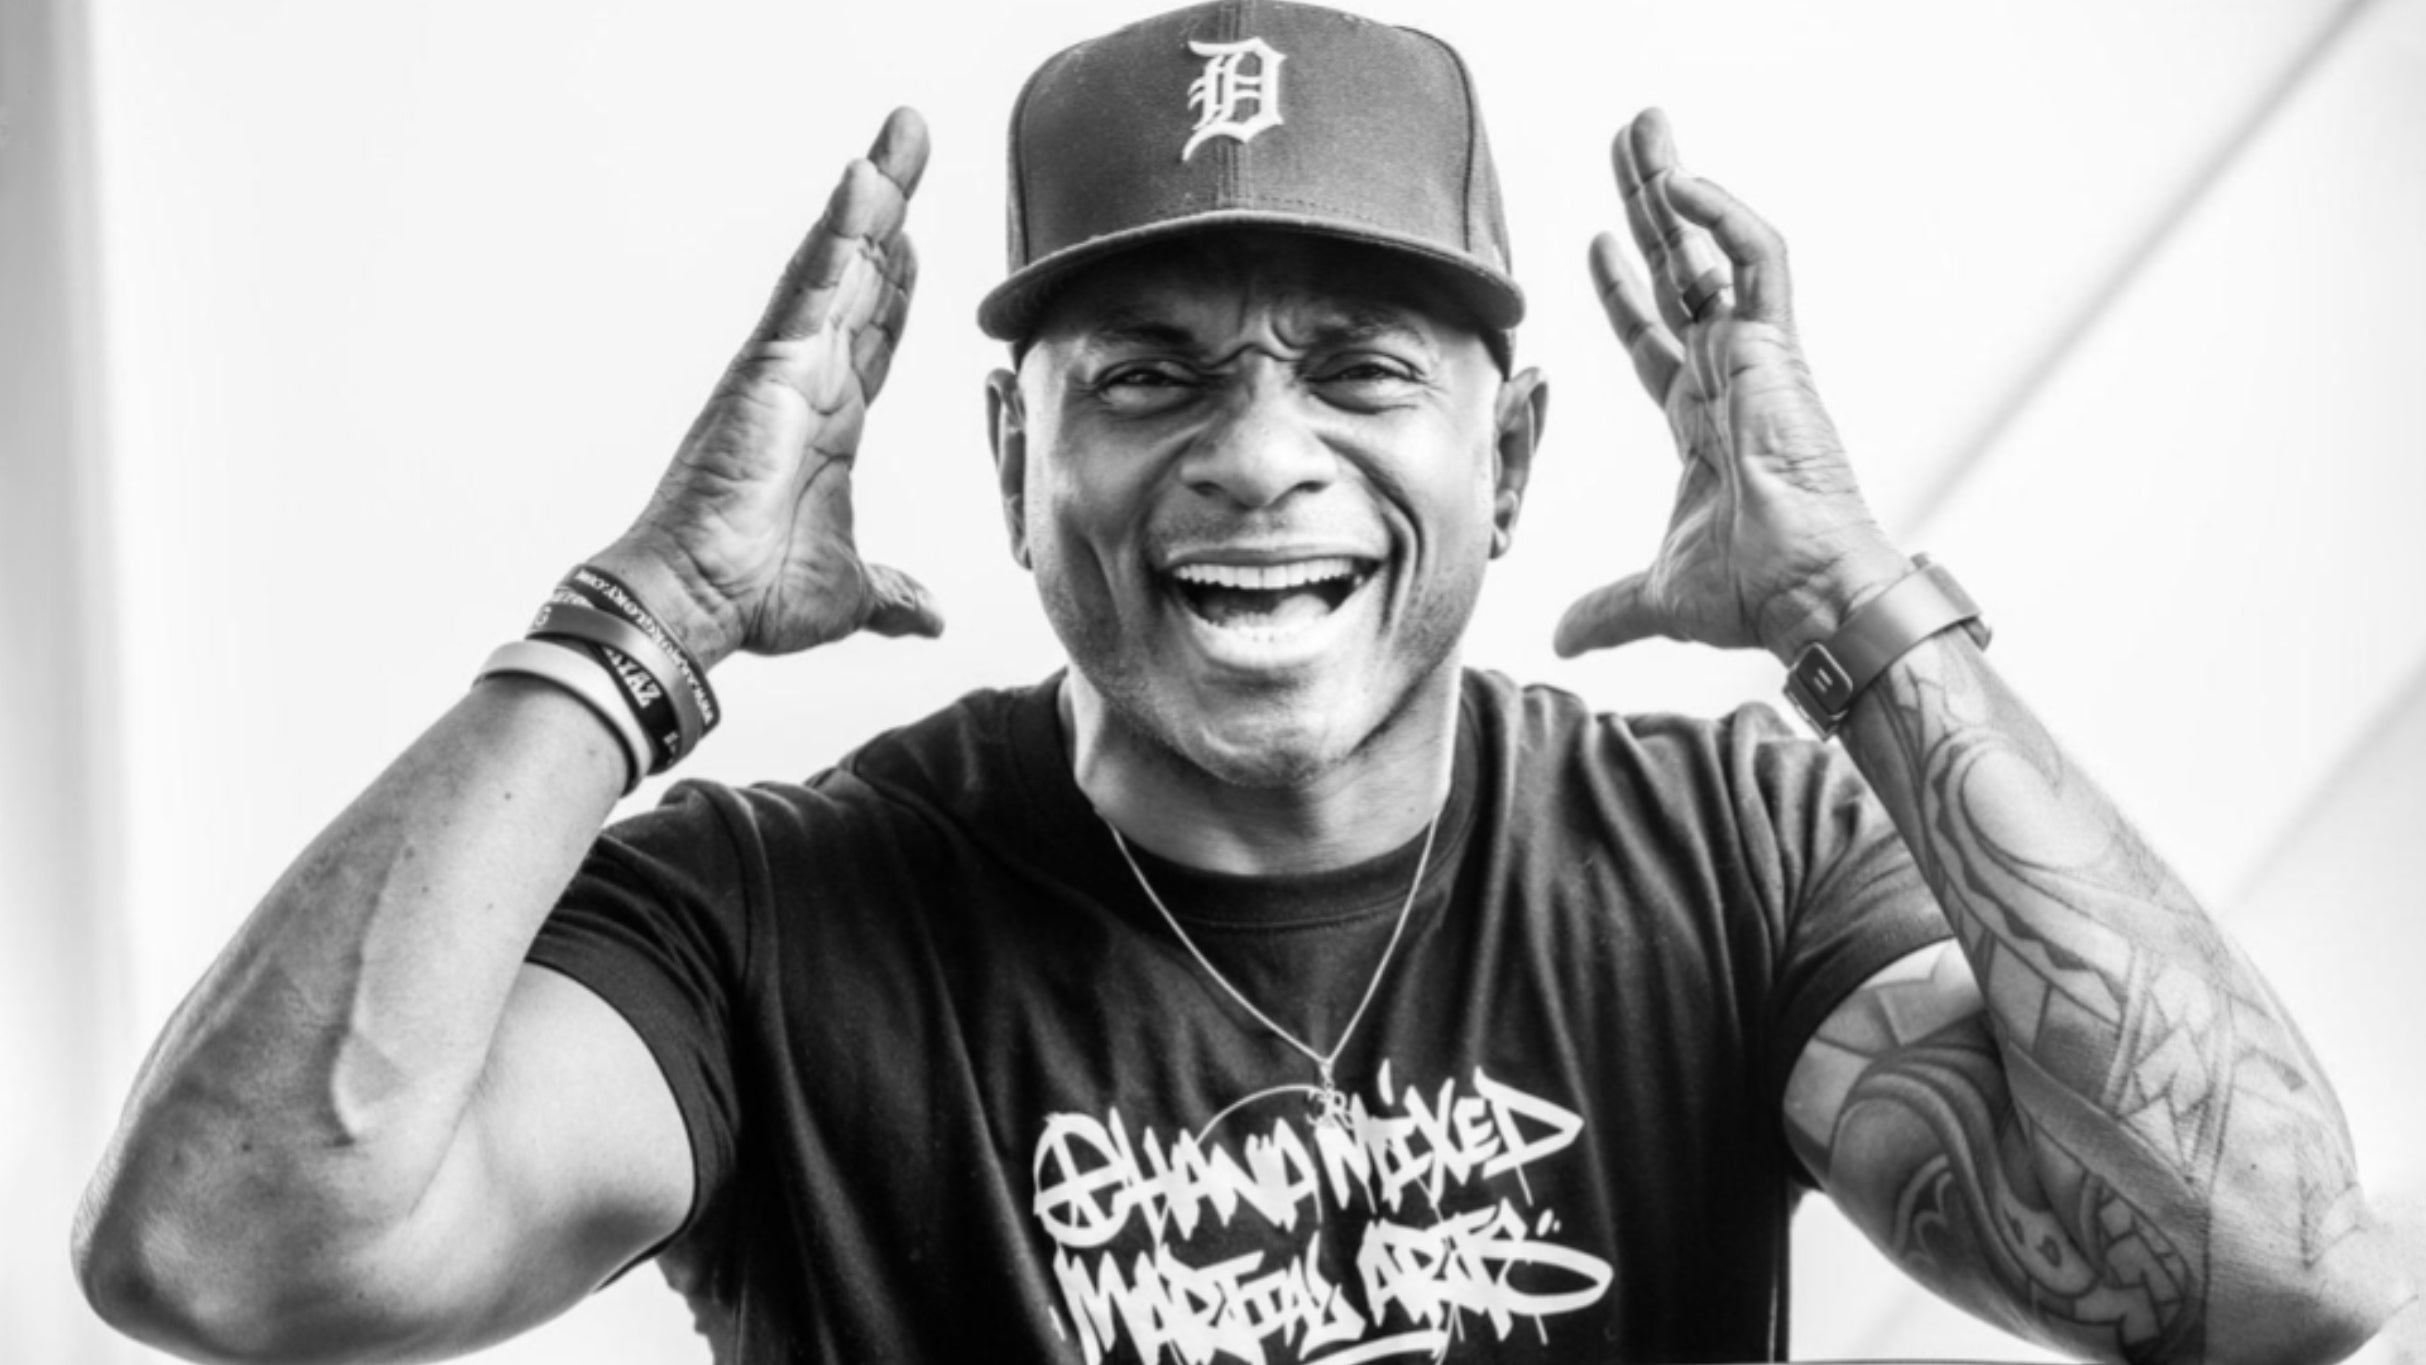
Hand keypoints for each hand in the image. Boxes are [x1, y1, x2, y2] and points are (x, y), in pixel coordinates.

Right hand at [594, 107, 941, 667]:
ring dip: (872, 197)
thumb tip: (926, 616)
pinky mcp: (771, 367)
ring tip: (900, 133)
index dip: (898, 289)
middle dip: (890, 211)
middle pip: (862, 278)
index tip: (918, 243)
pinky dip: (841, 232)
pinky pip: (813, 285)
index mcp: (830, 422)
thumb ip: (892, 594)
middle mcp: (809, 381)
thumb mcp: (851, 593)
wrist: (696, 606)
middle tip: (913, 139)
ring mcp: (788, 367)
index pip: (875, 338)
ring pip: (839, 263)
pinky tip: (865, 179)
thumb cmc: (749, 596)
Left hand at [1552, 109, 1906, 665]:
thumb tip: (1562, 636)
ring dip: (1677, 188)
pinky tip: (1681, 184)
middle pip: (1683, 273)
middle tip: (1623, 146)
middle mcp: (1732, 378)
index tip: (1594, 247)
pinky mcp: (1779, 351)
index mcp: (1707, 421)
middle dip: (1649, 210)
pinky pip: (1758, 260)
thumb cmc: (1760, 596)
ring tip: (1644, 129)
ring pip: (1716, 249)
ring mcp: (1757, 359)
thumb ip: (1608, 606)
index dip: (1625, 292)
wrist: (1810, 599)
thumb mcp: (1659, 597)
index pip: (1658, 337)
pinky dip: (1723, 218)